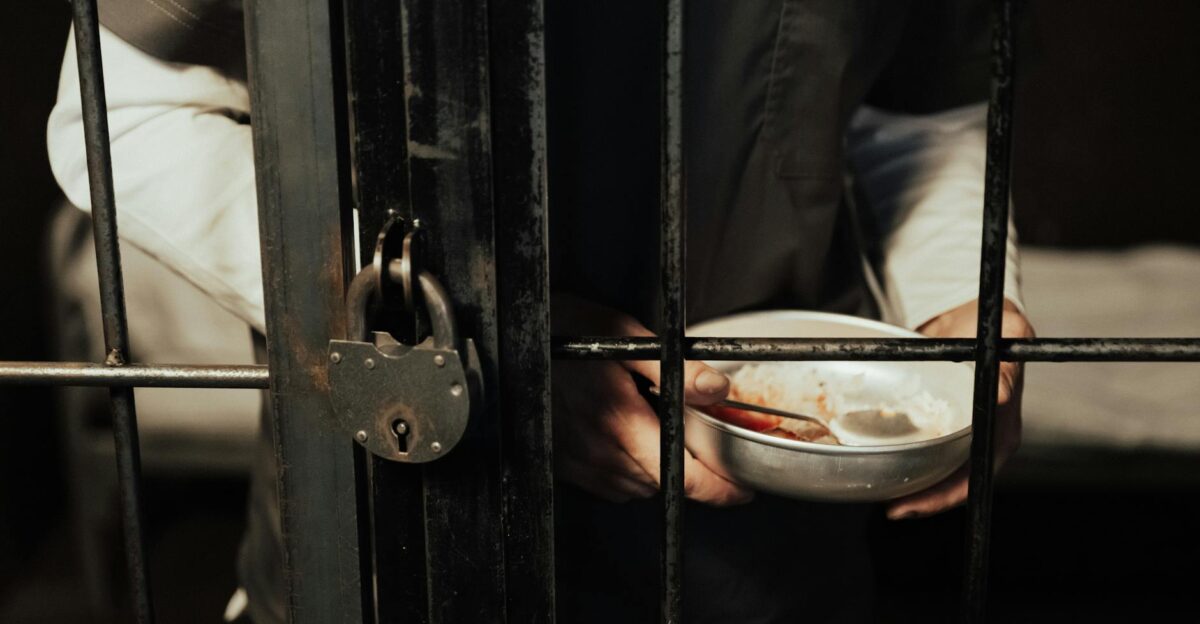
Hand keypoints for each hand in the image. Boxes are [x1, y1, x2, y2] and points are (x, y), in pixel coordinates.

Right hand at [552, 294, 752, 504]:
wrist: (511, 341)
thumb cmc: (563, 331)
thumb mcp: (623, 334)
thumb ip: (674, 367)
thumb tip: (716, 389)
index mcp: (621, 420)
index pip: (682, 476)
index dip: (719, 489)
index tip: (740, 488)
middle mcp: (600, 450)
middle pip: (664, 485)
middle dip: (690, 471)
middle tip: (699, 441)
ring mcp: (580, 463)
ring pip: (639, 488)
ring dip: (659, 471)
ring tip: (659, 434)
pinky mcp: (566, 467)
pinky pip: (611, 486)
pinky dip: (630, 472)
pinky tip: (628, 440)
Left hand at [886, 299, 1033, 519]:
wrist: (976, 314)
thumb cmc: (997, 325)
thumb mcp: (1008, 336)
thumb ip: (1004, 367)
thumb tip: (999, 393)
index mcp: (1001, 430)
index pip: (975, 478)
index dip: (945, 496)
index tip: (916, 504)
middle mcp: (982, 439)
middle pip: (952, 484)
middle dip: (923, 500)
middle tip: (893, 509)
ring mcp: (961, 435)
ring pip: (935, 471)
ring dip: (911, 486)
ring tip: (882, 495)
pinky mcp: (942, 423)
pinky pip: (924, 448)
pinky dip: (904, 459)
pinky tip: (880, 462)